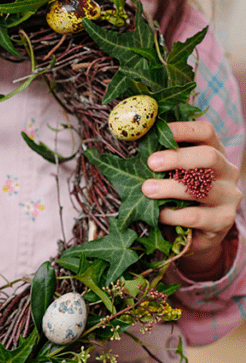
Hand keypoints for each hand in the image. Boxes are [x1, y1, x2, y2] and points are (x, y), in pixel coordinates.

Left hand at [141, 120, 242, 278]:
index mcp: (214, 153)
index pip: (206, 132)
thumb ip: (161, 159)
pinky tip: (158, 214)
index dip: (183, 129)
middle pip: (208, 156)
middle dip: (177, 158)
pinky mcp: (223, 220)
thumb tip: (134, 140)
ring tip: (146, 189)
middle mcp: (226, 171)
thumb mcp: (172, 174)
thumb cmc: (178, 197)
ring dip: (169, 188)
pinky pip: (194, 216)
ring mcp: (229, 196)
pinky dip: (172, 215)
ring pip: (201, 188)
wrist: (196, 234)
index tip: (160, 131)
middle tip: (151, 163)